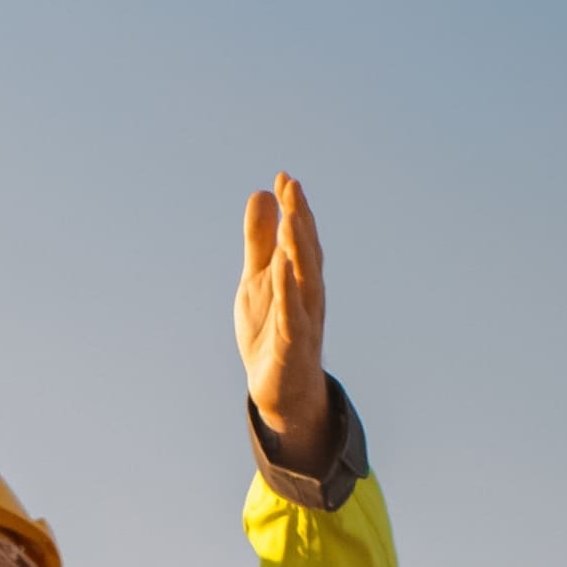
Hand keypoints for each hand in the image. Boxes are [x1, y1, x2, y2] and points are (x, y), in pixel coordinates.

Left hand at [238, 171, 330, 454]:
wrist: (277, 389)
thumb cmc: (270, 331)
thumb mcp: (258, 280)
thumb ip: (260, 241)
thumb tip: (262, 194)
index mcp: (300, 278)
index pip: (300, 238)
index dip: (294, 208)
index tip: (284, 177)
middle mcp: (308, 295)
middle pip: (307, 253)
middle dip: (300, 219)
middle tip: (292, 186)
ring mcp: (303, 320)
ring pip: (305, 280)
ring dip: (300, 249)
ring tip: (292, 217)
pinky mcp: (292, 346)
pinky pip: (292, 316)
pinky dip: (288, 292)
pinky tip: (281, 269)